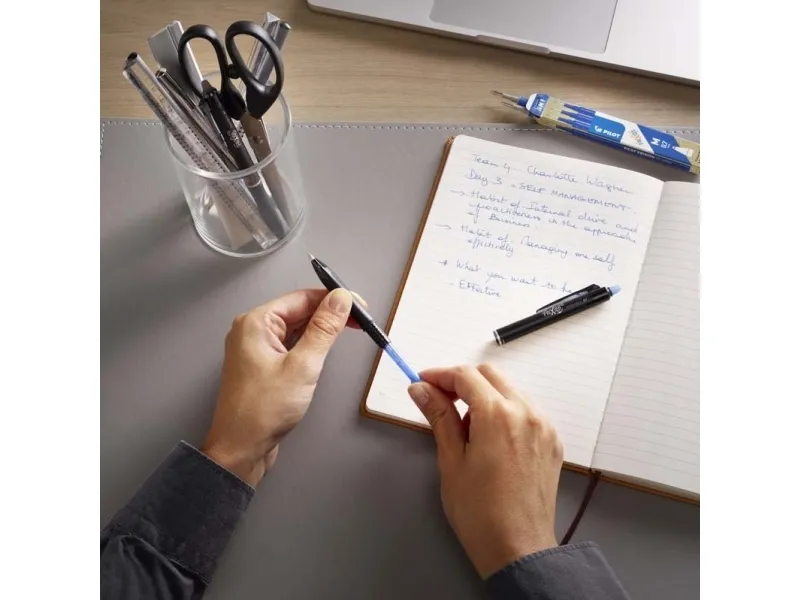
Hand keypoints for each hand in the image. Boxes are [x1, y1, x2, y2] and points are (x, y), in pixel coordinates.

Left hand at [202, 288, 355, 486]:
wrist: (240, 449)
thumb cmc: (263, 411)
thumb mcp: (303, 366)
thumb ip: (324, 329)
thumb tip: (341, 299)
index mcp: (256, 323)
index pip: (302, 298)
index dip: (334, 299)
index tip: (360, 306)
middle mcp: (253, 330)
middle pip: (299, 310)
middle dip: (330, 314)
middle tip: (361, 322)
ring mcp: (256, 348)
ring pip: (296, 328)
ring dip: (322, 330)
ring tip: (349, 333)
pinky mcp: (262, 365)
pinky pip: (290, 344)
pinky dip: (310, 345)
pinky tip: (325, 350)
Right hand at [407, 364, 562, 578]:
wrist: (518, 549)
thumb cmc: (479, 512)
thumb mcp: (451, 460)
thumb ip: (439, 416)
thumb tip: (421, 389)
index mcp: (498, 415)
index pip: (465, 376)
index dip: (440, 375)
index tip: (423, 382)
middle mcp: (526, 413)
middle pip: (490, 375)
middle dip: (462, 381)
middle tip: (440, 401)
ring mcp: (543, 426)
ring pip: (510, 390)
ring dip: (484, 396)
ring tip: (465, 429)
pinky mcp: (552, 441)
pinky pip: (525, 410)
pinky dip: (505, 412)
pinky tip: (490, 438)